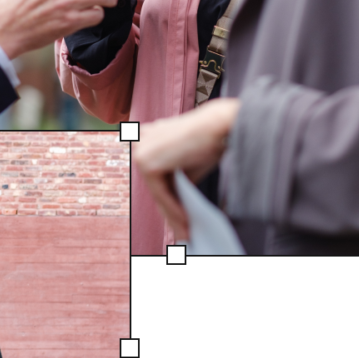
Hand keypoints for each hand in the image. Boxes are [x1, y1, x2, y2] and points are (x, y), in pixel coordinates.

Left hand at [133, 98, 241, 239]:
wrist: (219, 126)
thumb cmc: (208, 141)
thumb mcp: (187, 164)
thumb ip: (176, 181)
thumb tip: (175, 207)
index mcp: (146, 136)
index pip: (157, 175)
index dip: (169, 198)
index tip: (180, 218)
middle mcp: (139, 141)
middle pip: (156, 185)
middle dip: (171, 210)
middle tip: (184, 231)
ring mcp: (140, 151)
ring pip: (158, 192)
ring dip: (173, 214)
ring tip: (187, 231)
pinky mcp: (147, 163)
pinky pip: (161, 193)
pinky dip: (174, 209)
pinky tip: (186, 221)